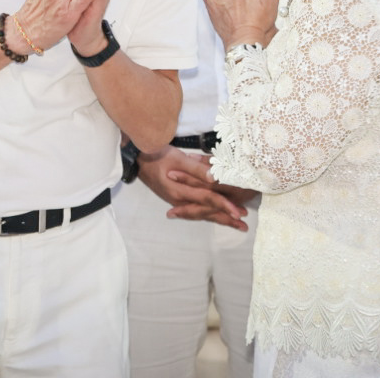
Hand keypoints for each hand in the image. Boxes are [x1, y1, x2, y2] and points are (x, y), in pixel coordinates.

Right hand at [137, 146, 252, 230]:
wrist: (137, 158)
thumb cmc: (157, 154)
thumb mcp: (177, 158)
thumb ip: (196, 168)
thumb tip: (215, 178)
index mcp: (181, 191)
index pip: (208, 199)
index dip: (224, 205)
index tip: (239, 213)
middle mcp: (180, 200)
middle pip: (207, 211)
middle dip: (226, 218)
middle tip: (243, 226)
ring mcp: (177, 200)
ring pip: (201, 212)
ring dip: (219, 218)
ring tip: (234, 223)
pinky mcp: (175, 198)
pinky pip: (194, 210)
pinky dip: (206, 214)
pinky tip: (212, 217)